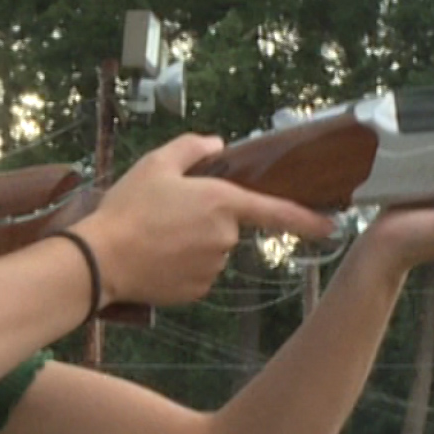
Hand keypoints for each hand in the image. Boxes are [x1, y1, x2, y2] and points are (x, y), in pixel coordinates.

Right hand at [73, 133, 334, 306]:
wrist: (101, 260)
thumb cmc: (128, 208)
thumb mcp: (156, 164)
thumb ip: (191, 148)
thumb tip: (217, 142)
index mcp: (222, 203)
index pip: (276, 211)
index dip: (308, 219)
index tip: (333, 225)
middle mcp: (225, 238)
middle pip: (228, 227)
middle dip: (205, 221)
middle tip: (166, 215)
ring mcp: (213, 268)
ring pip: (211, 251)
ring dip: (192, 244)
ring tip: (154, 237)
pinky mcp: (196, 291)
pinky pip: (197, 274)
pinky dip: (181, 267)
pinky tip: (155, 259)